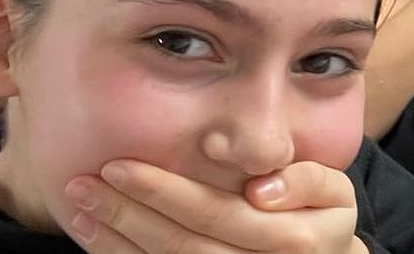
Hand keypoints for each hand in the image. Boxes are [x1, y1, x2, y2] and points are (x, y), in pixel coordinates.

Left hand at [64, 159, 366, 253]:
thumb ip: (306, 181)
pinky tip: (95, 237)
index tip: (120, 167)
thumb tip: (259, 189)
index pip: (216, 214)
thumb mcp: (334, 193)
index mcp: (293, 241)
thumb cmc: (322, 217)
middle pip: (182, 247)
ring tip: (79, 207)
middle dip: (128, 214)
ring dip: (115, 241)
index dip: (165, 192)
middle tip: (83, 183)